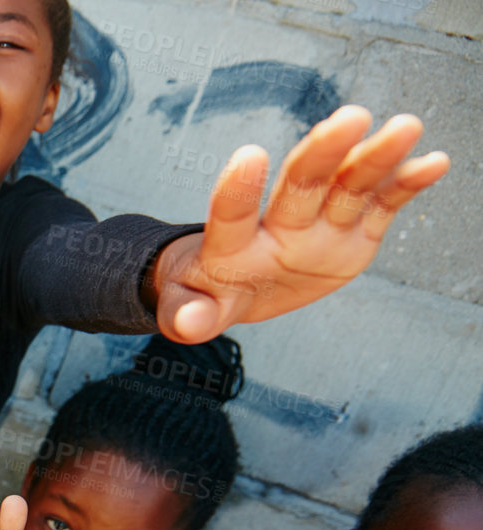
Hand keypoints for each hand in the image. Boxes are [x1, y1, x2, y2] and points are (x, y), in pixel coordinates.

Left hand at [154, 106, 448, 343]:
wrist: (238, 283)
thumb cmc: (206, 291)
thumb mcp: (191, 307)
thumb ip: (189, 313)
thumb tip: (185, 324)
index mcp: (232, 245)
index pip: (231, 213)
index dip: (237, 189)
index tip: (248, 155)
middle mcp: (280, 225)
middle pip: (302, 184)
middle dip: (323, 152)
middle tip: (349, 117)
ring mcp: (320, 225)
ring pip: (348, 185)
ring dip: (375, 157)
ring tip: (405, 127)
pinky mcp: (353, 232)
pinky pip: (381, 204)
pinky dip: (406, 185)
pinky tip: (432, 163)